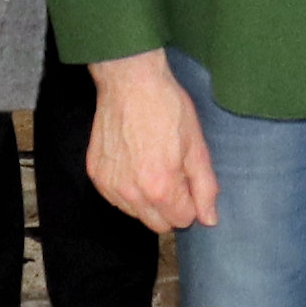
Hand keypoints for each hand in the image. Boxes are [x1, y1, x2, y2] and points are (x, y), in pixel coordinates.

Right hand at [82, 51, 218, 233]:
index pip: (183, 220)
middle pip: (159, 224)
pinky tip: (133, 162)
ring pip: (136, 213)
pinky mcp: (96, 176)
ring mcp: (110, 186)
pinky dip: (127, 189)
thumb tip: (209, 219)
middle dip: (170, 206)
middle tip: (172, 173)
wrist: (130, 81)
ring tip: (151, 164)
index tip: (188, 179)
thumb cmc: (167, 108)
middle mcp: (133, 194)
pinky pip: (117, 199)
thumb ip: (205, 187)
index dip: (190, 201)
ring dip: (147, 200)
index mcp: (162, 188)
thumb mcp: (197, 146)